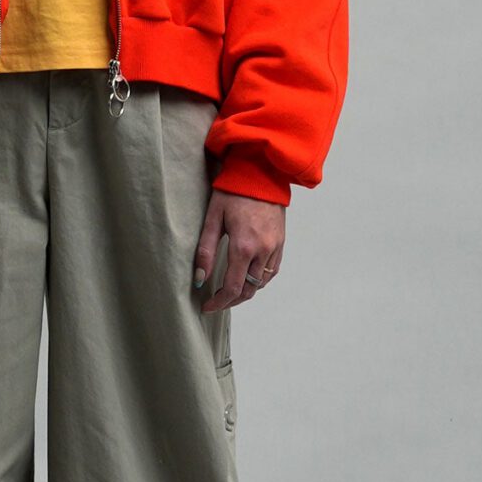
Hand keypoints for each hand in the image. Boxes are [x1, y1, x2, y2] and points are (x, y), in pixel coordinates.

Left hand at [194, 186, 284, 312]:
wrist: (260, 173)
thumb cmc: (232, 192)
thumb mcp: (213, 218)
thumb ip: (205, 251)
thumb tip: (200, 279)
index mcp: (243, 246)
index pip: (232, 287)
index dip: (219, 303)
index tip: (207, 308)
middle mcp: (262, 250)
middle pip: (248, 290)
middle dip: (231, 301)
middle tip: (216, 302)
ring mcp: (275, 247)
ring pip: (261, 283)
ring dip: (245, 291)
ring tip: (229, 291)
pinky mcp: (281, 242)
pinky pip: (272, 271)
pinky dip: (259, 280)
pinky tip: (247, 278)